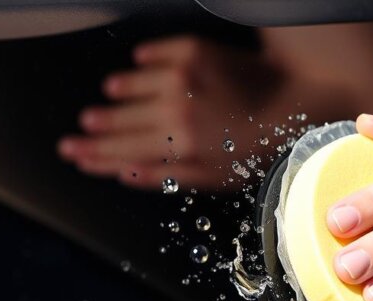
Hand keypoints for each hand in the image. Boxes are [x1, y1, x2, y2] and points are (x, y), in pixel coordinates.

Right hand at [57, 35, 283, 190]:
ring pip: (133, 85)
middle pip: (120, 120)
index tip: (74, 155)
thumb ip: (165, 175)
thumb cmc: (261, 148)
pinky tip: (134, 63)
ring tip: (106, 96)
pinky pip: (155, 53)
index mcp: (178, 144)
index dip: (94, 154)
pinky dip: (143, 60)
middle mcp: (174, 109)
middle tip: (74, 133)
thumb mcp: (214, 176)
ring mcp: (182, 76)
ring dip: (117, 93)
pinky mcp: (195, 51)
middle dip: (94, 129)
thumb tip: (124, 174)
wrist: (298, 102)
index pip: (122, 151)